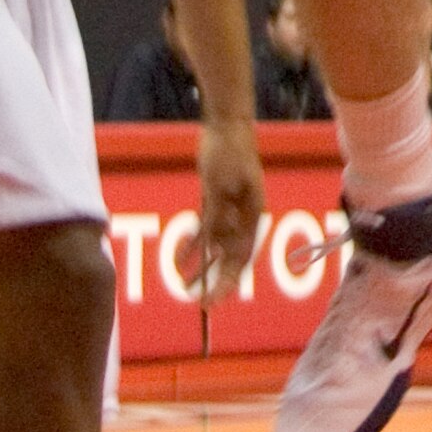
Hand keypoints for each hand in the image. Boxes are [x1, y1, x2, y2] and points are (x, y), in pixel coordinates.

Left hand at [181, 117, 265, 303]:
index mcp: (252, 216)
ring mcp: (229, 212)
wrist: (225, 125)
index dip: (227, 283)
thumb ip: (216, 215)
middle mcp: (243, 219)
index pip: (241, 260)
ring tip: (185, 291)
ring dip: (202, 271)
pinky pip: (204, 233)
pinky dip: (192, 248)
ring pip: (216, 251)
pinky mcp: (215, 204)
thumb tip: (211, 247)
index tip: (212, 301)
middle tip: (202, 306)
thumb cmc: (228, 151)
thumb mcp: (220, 184)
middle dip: (217, 284)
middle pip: (231, 260)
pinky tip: (179, 263)